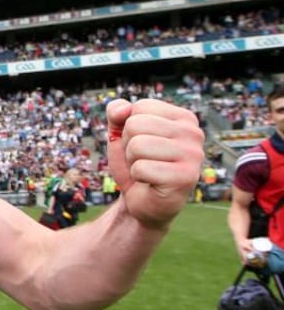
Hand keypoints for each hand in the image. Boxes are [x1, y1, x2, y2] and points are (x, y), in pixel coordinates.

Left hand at [105, 98, 204, 228]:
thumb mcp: (120, 136)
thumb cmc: (135, 165)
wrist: (141, 202)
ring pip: (137, 146)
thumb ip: (116, 114)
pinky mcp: (185, 177)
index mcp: (184, 118)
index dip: (129, 128)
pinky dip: (137, 177)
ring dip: (132, 161)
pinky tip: (150, 182)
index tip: (142, 145)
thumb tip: (122, 109)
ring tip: (146, 170)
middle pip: (136, 125)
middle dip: (128, 146)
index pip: (140, 107)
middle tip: (142, 160)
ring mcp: (193, 155)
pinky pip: (141, 168)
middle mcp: (193, 133)